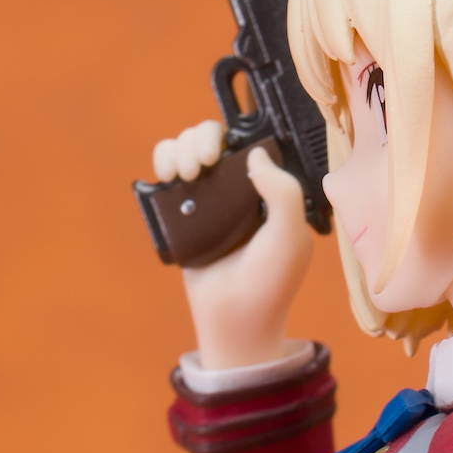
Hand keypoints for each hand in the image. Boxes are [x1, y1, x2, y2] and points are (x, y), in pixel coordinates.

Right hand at [151, 118, 314, 371]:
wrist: (233, 320)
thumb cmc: (268, 282)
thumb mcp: (290, 237)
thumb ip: (284, 192)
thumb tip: (255, 153)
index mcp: (271, 189)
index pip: (251, 140)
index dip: (238, 132)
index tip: (229, 150)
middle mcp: (239, 188)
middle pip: (215, 137)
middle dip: (202, 138)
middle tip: (202, 165)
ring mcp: (209, 198)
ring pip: (188, 146)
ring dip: (179, 147)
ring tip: (183, 174)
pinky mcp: (181, 212)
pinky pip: (167, 169)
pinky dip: (162, 159)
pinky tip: (167, 177)